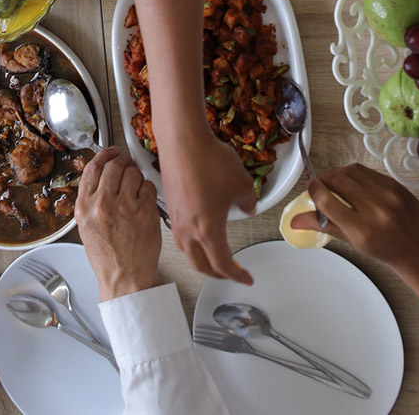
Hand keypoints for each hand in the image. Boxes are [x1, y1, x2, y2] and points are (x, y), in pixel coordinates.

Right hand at [76, 147, 161, 299]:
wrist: (124, 278)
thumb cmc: (107, 256)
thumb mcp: (86, 226)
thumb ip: (91, 199)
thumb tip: (102, 174)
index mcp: (85, 207)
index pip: (92, 167)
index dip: (104, 154)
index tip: (111, 152)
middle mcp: (103, 204)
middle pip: (114, 165)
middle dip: (123, 162)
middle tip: (127, 167)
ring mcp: (125, 207)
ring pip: (133, 172)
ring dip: (136, 177)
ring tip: (135, 191)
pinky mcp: (145, 212)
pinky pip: (148, 186)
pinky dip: (147, 190)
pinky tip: (143, 201)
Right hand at [163, 131, 255, 284]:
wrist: (182, 140)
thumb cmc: (211, 162)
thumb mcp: (243, 184)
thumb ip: (249, 203)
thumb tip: (248, 208)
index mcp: (208, 231)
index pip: (222, 264)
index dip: (236, 276)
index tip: (246, 279)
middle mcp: (188, 230)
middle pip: (200, 265)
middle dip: (217, 274)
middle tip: (231, 273)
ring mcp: (175, 218)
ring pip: (187, 252)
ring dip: (201, 260)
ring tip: (214, 256)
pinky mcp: (169, 205)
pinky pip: (179, 234)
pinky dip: (191, 243)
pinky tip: (198, 231)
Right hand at [291, 164, 418, 281]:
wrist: (418, 249)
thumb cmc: (384, 249)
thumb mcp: (352, 242)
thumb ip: (322, 226)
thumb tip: (294, 221)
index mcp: (362, 230)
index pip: (328, 201)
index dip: (314, 190)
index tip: (310, 187)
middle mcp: (376, 210)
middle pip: (338, 180)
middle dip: (324, 179)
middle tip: (321, 185)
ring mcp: (389, 195)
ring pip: (352, 171)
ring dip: (338, 173)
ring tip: (336, 183)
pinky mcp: (397, 185)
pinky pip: (368, 171)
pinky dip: (356, 174)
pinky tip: (354, 183)